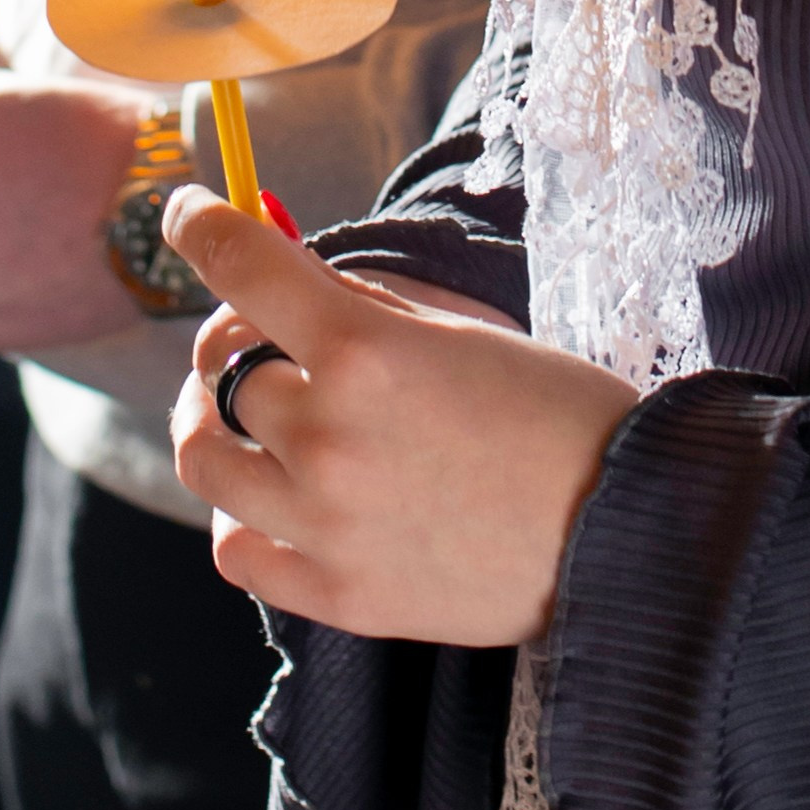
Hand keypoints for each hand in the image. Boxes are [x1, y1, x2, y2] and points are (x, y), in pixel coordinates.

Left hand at [166, 189, 638, 645]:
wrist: (621, 532)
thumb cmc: (553, 413)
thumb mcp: (458, 330)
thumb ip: (360, 303)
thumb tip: (285, 270)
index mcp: (366, 350)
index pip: (242, 266)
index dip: (200, 225)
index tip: (188, 213)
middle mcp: (329, 435)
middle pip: (218, 364)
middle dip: (230, 333)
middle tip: (258, 334)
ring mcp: (325, 525)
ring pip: (202, 456)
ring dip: (213, 420)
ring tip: (244, 415)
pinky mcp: (336, 596)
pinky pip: (235, 547)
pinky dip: (240, 511)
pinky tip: (274, 493)